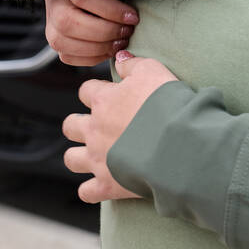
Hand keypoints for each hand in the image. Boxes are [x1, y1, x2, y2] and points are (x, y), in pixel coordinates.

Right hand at [45, 0, 138, 65]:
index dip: (111, 10)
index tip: (133, 17)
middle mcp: (53, 4)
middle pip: (70, 24)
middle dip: (105, 32)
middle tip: (128, 32)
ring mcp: (50, 25)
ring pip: (64, 43)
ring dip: (98, 48)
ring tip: (121, 43)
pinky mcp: (55, 42)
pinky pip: (68, 57)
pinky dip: (92, 58)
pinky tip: (110, 52)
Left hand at [62, 52, 176, 202]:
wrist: (178, 143)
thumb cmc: (168, 105)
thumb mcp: (154, 71)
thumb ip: (133, 63)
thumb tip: (119, 56)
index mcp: (104, 101)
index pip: (87, 91)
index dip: (98, 92)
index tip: (112, 95)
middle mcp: (94, 130)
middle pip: (71, 125)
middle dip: (81, 125)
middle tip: (101, 126)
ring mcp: (97, 159)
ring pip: (71, 159)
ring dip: (80, 156)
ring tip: (97, 155)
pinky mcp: (107, 185)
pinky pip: (86, 192)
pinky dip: (92, 190)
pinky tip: (104, 184)